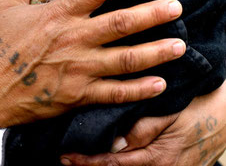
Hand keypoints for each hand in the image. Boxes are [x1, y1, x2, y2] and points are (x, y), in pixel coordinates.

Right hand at [0, 0, 184, 159]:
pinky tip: (159, 84)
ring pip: (125, 59)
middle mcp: (74, 40)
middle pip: (121, 24)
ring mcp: (79, 69)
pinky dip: (138, 90)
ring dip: (154, 52)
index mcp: (59, 15)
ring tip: (179, 46)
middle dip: (151, 15)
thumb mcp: (5, 4)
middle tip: (176, 8)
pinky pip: (114, 93)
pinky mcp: (79, 95)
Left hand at [62, 80, 225, 165]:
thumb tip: (115, 145)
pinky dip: (122, 162)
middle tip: (66, 159)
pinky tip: (112, 154)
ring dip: (105, 165)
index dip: (88, 162)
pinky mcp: (173, 164)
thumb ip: (143, 129)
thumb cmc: (201, 107)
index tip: (66, 157)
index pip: (113, 163)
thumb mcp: (172, 113)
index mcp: (157, 157)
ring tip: (82, 157)